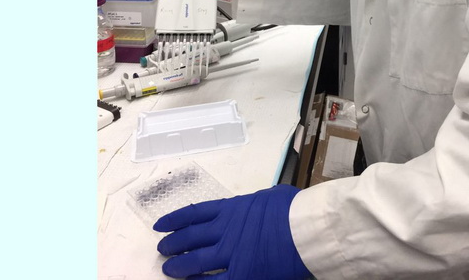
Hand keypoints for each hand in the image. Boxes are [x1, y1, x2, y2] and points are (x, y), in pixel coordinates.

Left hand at [154, 184, 310, 279]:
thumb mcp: (271, 196)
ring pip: (194, 261)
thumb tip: (257, 206)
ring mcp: (231, 253)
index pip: (195, 213)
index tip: (160, 225)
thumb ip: (256, 205)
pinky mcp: (242, 274)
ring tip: (168, 269)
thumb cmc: (295, 209)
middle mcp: (226, 230)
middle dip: (172, 244)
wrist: (308, 228)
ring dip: (178, 266)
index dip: (174, 220)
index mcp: (232, 208)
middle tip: (162, 249)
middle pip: (189, 237)